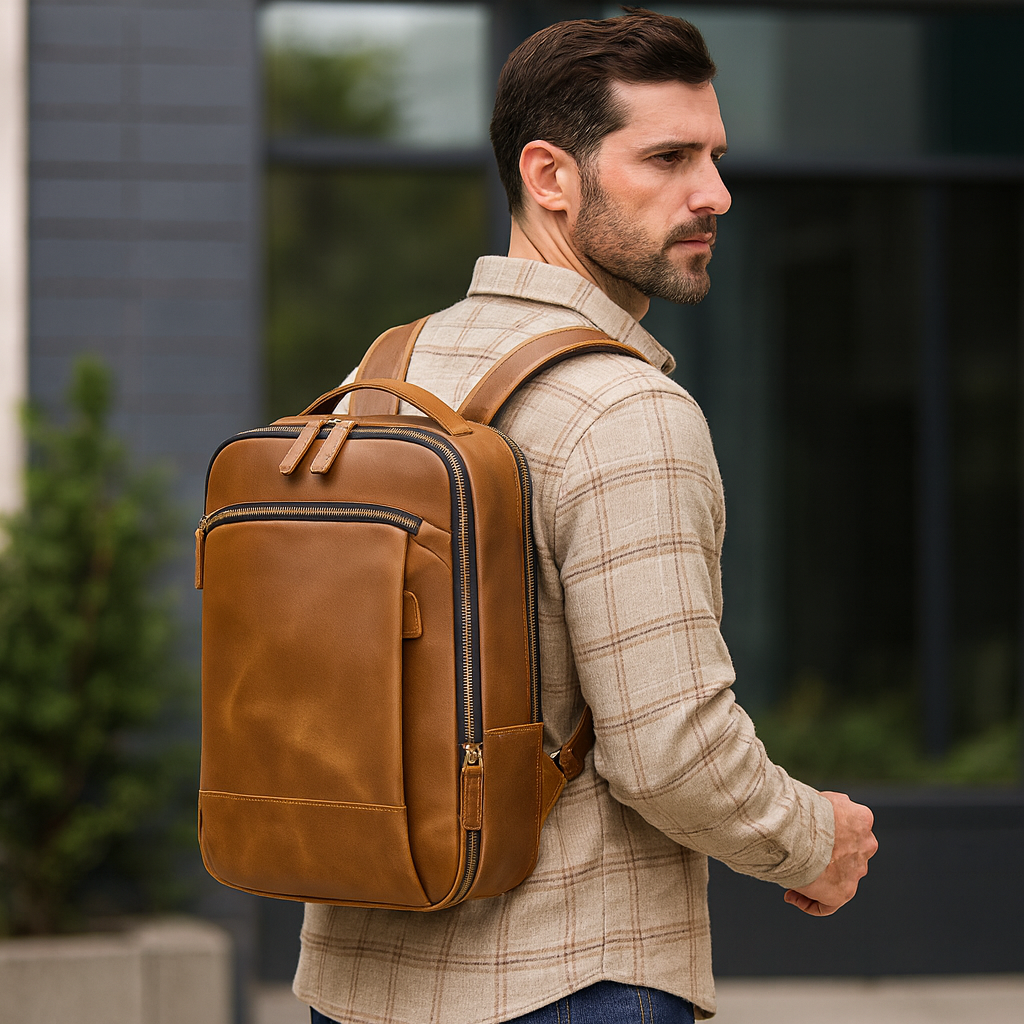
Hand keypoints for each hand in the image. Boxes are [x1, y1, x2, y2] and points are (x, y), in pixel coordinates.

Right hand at [783, 791, 876, 916]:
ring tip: (790, 876)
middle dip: (827, 856)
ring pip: (839, 877)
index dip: (829, 833)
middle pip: (848, 853)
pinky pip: (828, 904)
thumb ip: (819, 806)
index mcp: (861, 818)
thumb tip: (803, 810)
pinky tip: (792, 897)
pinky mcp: (845, 891)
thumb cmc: (800, 810)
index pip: (849, 828)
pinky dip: (811, 903)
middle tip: (800, 855)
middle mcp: (866, 844)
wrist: (799, 831)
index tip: (808, 836)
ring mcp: (857, 869)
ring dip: (818, 878)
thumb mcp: (815, 798)